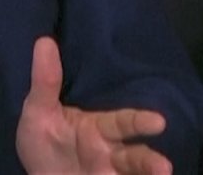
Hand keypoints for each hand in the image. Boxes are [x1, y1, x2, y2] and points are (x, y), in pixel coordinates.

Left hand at [16, 37, 171, 174]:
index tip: (159, 121)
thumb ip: (46, 83)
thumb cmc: (42, 145)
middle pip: (137, 151)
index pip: (123, 121)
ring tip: (164, 171)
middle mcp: (112, 148)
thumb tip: (44, 40)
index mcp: (99, 127)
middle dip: (150, 154)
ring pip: (137, 168)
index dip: (140, 120)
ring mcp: (113, 169)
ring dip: (151, 168)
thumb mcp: (38, 113)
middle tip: (164, 146)